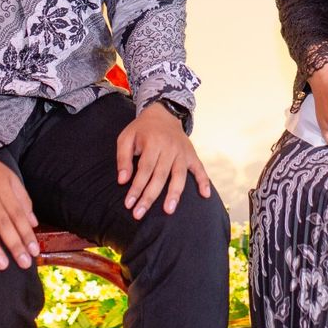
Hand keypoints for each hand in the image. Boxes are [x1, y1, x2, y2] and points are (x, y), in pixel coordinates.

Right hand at [0, 148, 39, 271]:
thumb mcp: (8, 177)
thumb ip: (22, 198)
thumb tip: (34, 223)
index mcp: (3, 188)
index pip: (18, 214)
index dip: (27, 234)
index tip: (35, 252)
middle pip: (3, 223)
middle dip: (15, 244)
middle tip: (24, 264)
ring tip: (2, 265)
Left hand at [116, 102, 212, 219]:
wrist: (163, 113)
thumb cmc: (142, 129)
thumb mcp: (126, 137)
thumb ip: (123, 158)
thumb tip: (122, 180)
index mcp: (153, 142)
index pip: (144, 169)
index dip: (136, 187)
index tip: (129, 203)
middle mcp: (169, 148)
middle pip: (160, 176)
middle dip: (149, 196)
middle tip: (139, 214)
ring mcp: (182, 152)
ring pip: (179, 175)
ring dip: (174, 193)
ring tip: (169, 210)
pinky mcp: (191, 154)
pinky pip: (200, 169)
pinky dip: (204, 181)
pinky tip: (205, 195)